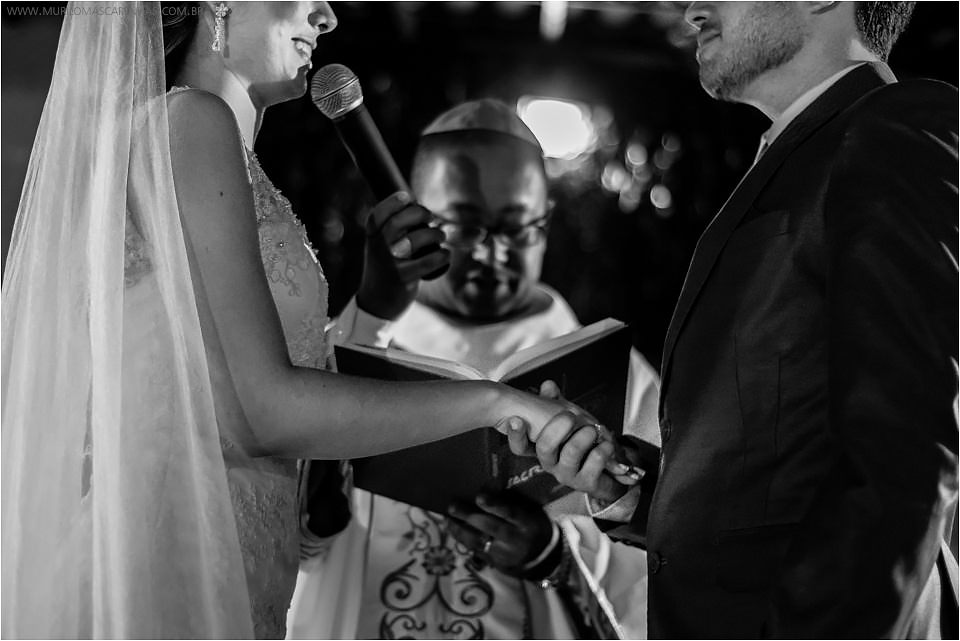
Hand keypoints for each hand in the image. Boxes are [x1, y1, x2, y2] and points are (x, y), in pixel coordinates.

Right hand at [356, 191, 449, 319]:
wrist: (376, 302)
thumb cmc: (387, 268)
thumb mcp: (383, 247)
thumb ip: (396, 229)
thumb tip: (425, 209)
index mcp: (372, 237)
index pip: (378, 214)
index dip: (393, 202)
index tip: (408, 198)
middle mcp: (378, 248)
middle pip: (397, 223)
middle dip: (419, 214)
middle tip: (430, 218)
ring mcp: (390, 264)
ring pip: (415, 240)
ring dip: (435, 234)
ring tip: (440, 237)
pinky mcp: (404, 279)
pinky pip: (428, 262)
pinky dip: (442, 255)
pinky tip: (445, 255)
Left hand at [446, 490, 555, 576]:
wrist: (544, 559)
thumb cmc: (535, 527)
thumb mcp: (532, 513)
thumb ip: (513, 502)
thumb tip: (488, 486)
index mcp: (527, 524)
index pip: (509, 513)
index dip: (494, 504)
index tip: (479, 496)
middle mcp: (515, 540)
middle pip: (490, 527)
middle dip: (468, 516)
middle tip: (452, 506)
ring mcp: (504, 555)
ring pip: (478, 542)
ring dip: (459, 529)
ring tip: (447, 518)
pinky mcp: (495, 564)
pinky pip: (475, 550)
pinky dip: (463, 539)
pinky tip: (453, 529)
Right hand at [511, 410, 641, 503]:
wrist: (607, 471)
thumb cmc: (580, 443)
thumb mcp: (567, 419)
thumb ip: (555, 403)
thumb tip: (548, 385)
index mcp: (542, 448)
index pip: (520, 446)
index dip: (516, 434)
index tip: (516, 419)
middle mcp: (551, 462)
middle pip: (544, 449)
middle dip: (555, 430)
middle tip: (568, 416)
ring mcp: (568, 474)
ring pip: (569, 457)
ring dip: (581, 439)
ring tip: (592, 430)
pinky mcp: (586, 483)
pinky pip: (592, 468)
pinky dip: (600, 453)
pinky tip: (606, 445)